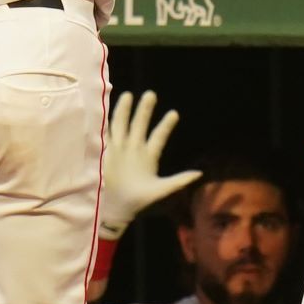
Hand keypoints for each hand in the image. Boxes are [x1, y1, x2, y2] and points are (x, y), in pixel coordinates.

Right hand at [98, 91, 201, 239]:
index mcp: (148, 156)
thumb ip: (179, 181)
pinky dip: (104, 123)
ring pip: (122, 125)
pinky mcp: (105, 153)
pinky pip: (105, 135)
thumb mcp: (161, 190)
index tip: (174, 113)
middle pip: (140, 125)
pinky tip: (103, 111)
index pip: (159, 136)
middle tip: (151, 94)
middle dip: (145, 110)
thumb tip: (200, 174)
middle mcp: (133, 149)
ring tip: (128, 95)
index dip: (166, 126)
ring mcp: (119, 150)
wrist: (116, 209)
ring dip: (124, 111)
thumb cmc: (138, 201)